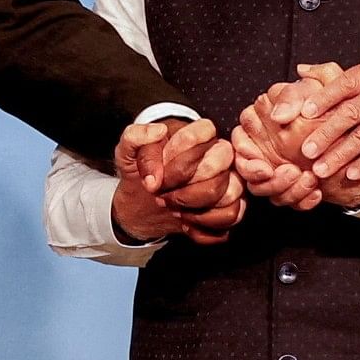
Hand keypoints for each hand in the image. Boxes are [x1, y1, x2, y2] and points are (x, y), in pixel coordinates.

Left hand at [110, 117, 245, 245]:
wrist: (142, 202)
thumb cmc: (140, 171)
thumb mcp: (128, 151)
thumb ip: (135, 136)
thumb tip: (157, 133)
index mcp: (199, 133)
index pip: (203, 135)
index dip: (177, 161)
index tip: (156, 177)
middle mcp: (220, 154)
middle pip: (217, 168)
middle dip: (184, 188)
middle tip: (161, 195)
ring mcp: (229, 180)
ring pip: (228, 194)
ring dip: (193, 208)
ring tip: (172, 209)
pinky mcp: (230, 205)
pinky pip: (231, 216)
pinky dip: (204, 226)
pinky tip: (185, 223)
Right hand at [234, 87, 324, 209]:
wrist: (356, 127)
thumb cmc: (331, 104)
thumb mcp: (316, 90)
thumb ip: (293, 96)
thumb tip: (279, 115)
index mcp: (260, 122)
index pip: (239, 142)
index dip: (248, 159)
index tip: (266, 168)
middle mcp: (262, 147)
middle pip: (248, 172)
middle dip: (268, 181)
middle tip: (291, 174)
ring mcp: (275, 168)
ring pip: (266, 190)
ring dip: (287, 191)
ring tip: (310, 180)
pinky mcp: (291, 185)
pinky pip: (288, 200)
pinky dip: (302, 200)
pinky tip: (317, 193)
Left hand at [266, 37, 359, 186]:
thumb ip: (354, 70)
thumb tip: (310, 70)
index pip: (345, 85)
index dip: (324, 98)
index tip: (305, 111)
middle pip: (350, 116)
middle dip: (326, 135)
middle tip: (305, 151)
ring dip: (341, 155)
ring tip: (321, 170)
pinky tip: (352, 174)